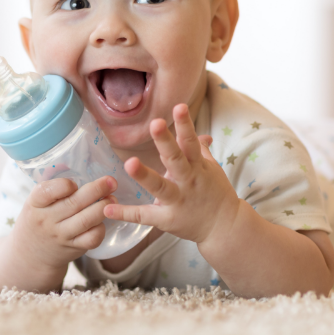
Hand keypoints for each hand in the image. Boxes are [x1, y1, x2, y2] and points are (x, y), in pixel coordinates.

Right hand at [12, 175, 117, 270]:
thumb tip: (81, 162)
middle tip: (111, 181)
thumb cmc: (38, 219)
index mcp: (35, 203)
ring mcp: (60, 235)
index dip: (64, 185)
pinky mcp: (73, 248)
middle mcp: (46, 220)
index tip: (75, 183)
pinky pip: (92, 238)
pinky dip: (101, 228)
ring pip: (87, 220)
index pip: (47, 191)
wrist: (29, 255)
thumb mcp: (36, 202)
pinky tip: (103, 220)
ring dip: (103, 207)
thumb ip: (54, 187)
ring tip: (113, 199)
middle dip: (97, 190)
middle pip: (74, 203)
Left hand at [103, 104, 240, 244]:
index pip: (191, 142)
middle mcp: (188, 181)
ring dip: (144, 175)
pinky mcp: (167, 219)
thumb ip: (201, 151)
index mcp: (198, 167)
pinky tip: (107, 208)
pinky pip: (144, 215)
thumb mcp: (212, 169)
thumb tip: (200, 133)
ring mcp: (178, 200)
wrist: (226, 227)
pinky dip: (125, 213)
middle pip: (176, 159)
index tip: (178, 107)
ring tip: (128, 163)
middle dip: (166, 142)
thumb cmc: (216, 193)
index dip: (185, 125)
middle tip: (155, 123)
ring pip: (160, 187)